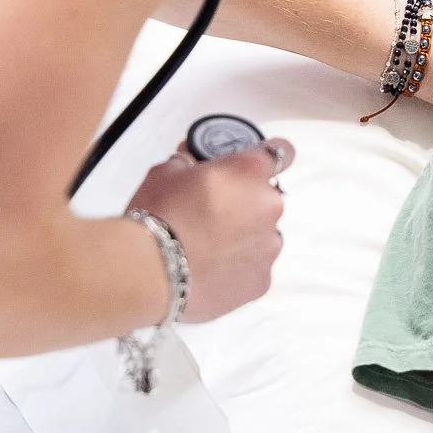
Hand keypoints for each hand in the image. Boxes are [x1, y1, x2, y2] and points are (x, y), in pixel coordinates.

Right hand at [123, 139, 293, 323]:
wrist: (150, 272)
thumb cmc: (159, 215)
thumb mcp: (166, 172)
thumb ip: (188, 162)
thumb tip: (191, 164)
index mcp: (249, 172)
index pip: (282, 152)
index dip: (267, 158)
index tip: (254, 167)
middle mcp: (269, 207)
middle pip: (265, 199)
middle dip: (244, 203)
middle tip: (210, 213)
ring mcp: (269, 247)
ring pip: (262, 235)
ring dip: (243, 237)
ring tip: (206, 248)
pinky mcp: (262, 281)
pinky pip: (254, 268)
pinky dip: (237, 267)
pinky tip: (209, 270)